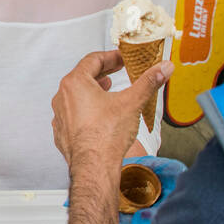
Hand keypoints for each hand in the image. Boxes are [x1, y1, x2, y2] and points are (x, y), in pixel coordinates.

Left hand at [51, 50, 173, 170]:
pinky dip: (86, 109)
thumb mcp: (132, 102)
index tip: (122, 58)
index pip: (93, 60)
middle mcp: (63, 97)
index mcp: (75, 83)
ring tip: (107, 89)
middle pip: (83, 76)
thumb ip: (149, 82)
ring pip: (76, 95)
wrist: (94, 167)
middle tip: (117, 69)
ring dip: (93, 90)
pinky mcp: (62, 132)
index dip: (111, 57)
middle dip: (102, 72)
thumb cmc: (106, 136)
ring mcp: (60, 115)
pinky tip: (98, 114)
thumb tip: (163, 68)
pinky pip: (74, 114)